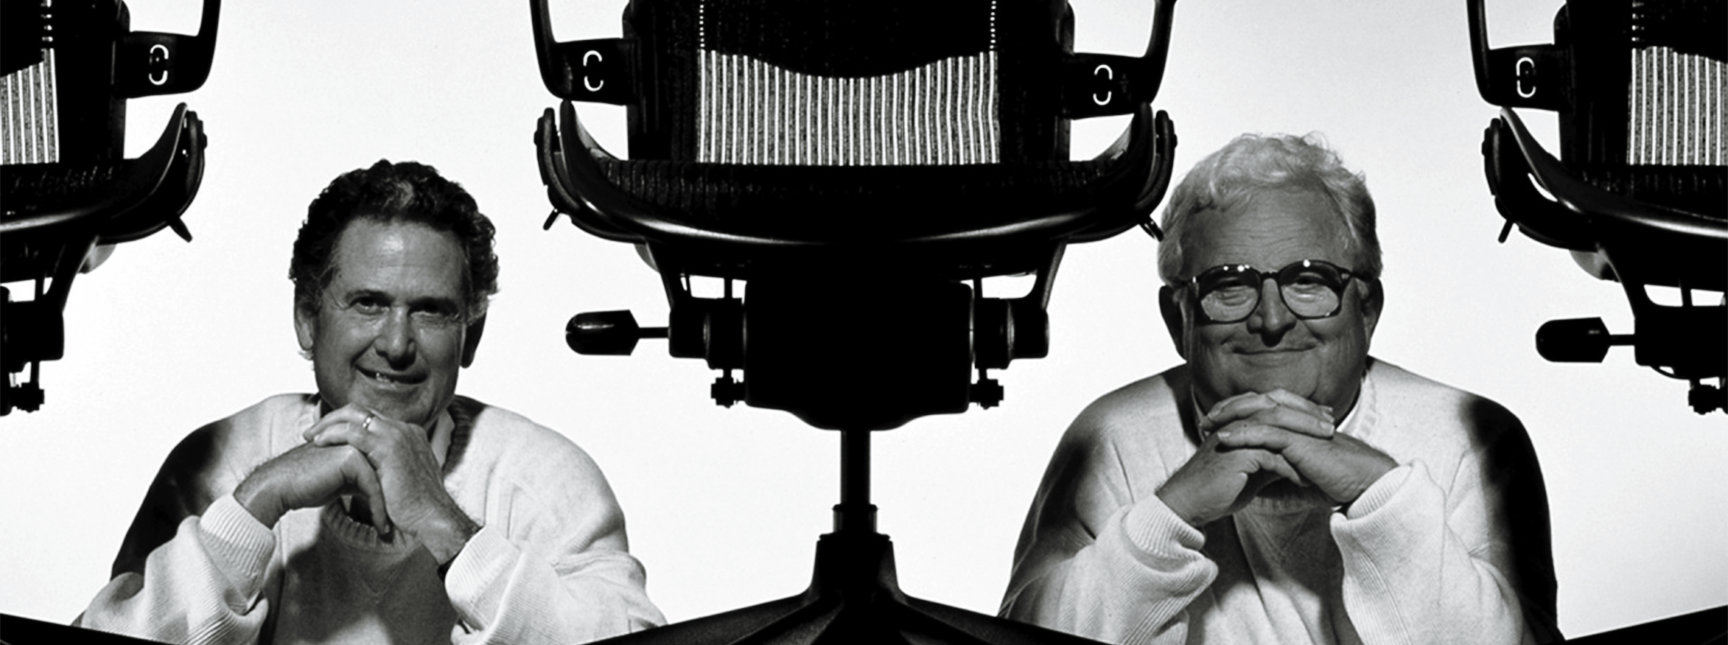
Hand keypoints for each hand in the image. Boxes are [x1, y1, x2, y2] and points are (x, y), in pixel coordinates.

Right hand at [234, 442, 390, 533]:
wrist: (280, 486)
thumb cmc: (308, 485)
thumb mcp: (342, 481)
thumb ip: (362, 478)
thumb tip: (382, 490)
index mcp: (358, 441)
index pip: (385, 466)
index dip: (392, 491)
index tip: (398, 514)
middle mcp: (360, 439)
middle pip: (388, 471)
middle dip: (395, 499)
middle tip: (403, 523)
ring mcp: (356, 445)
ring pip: (383, 479)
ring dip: (388, 506)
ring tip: (390, 528)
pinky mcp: (351, 458)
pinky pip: (372, 486)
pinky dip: (378, 508)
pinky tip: (380, 526)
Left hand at [306, 406, 477, 563]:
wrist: (432, 519)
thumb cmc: (417, 508)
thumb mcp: (402, 480)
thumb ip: (387, 468)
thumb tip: (370, 473)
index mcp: (410, 435)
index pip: (372, 419)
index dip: (347, 424)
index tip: (327, 436)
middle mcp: (405, 429)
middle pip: (362, 411)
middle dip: (333, 418)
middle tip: (312, 432)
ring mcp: (398, 435)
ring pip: (354, 416)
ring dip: (328, 423)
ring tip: (310, 436)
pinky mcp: (388, 447)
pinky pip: (353, 432)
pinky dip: (333, 434)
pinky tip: (319, 443)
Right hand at [1155, 390, 1336, 527]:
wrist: (1190, 503)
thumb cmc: (1216, 488)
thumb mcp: (1248, 467)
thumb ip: (1267, 456)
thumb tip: (1292, 457)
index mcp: (1237, 421)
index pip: (1273, 405)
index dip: (1299, 409)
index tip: (1322, 417)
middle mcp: (1235, 423)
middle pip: (1277, 407)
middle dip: (1306, 414)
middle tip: (1330, 422)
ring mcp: (1234, 437)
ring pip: (1276, 425)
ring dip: (1304, 432)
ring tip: (1326, 439)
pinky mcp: (1235, 455)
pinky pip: (1269, 455)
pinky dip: (1289, 465)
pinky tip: (1304, 476)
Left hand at [1211, 392, 1395, 506]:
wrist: (1364, 484)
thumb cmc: (1337, 482)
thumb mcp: (1300, 482)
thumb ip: (1278, 481)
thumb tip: (1257, 494)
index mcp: (1299, 423)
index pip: (1263, 409)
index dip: (1238, 412)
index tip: (1213, 423)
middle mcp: (1298, 420)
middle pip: (1256, 404)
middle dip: (1228, 409)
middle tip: (1204, 420)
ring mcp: (1299, 428)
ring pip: (1258, 413)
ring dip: (1230, 417)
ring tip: (1207, 425)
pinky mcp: (1301, 441)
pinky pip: (1267, 432)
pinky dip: (1243, 434)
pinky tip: (1223, 439)